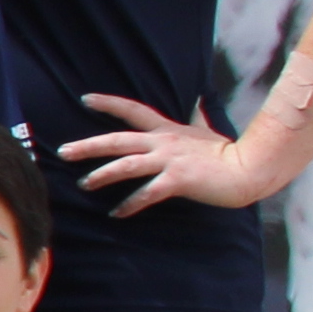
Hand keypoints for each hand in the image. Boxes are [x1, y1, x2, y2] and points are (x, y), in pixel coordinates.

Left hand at [63, 90, 275, 219]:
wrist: (249, 168)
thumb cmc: (228, 152)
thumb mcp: (208, 129)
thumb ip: (198, 114)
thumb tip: (199, 97)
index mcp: (167, 130)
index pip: (133, 110)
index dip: (109, 104)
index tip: (85, 99)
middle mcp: (163, 142)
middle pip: (117, 140)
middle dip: (88, 145)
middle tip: (63, 151)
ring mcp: (169, 160)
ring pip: (126, 165)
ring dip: (102, 175)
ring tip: (84, 183)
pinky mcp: (178, 180)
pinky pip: (147, 193)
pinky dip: (130, 204)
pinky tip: (117, 214)